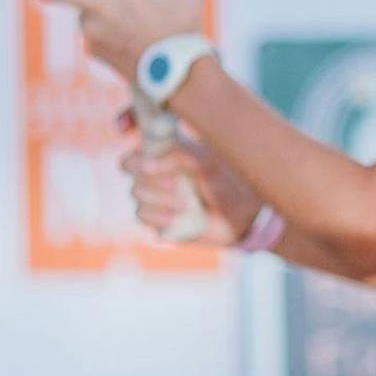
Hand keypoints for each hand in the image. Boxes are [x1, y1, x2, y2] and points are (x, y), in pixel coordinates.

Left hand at [28, 0, 203, 77]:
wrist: (182, 75)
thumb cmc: (187, 25)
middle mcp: (100, 9)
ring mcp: (93, 33)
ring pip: (87, 10)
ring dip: (103, 11)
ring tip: (134, 21)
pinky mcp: (93, 51)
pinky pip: (96, 32)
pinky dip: (110, 32)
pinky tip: (132, 38)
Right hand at [124, 132, 256, 242]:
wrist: (243, 213)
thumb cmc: (225, 179)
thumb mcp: (204, 161)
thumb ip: (177, 154)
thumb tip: (147, 164)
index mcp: (163, 158)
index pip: (133, 156)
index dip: (134, 160)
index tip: (147, 164)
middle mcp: (156, 178)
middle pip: (133, 177)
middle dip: (153, 181)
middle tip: (177, 184)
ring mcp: (156, 201)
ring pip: (137, 197)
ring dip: (161, 199)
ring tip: (187, 203)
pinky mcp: (160, 221)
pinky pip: (143, 216)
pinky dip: (160, 215)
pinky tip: (178, 216)